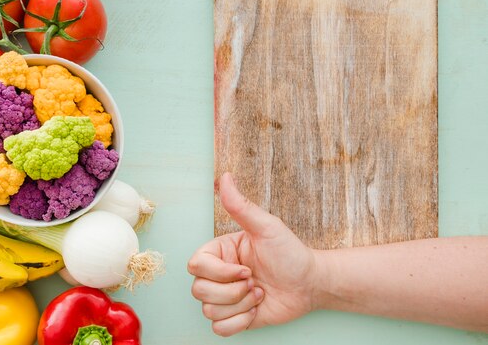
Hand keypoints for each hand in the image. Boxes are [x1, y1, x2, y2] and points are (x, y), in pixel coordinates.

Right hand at [188, 172, 320, 335]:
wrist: (310, 283)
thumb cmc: (291, 253)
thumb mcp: (267, 227)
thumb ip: (241, 206)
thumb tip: (225, 177)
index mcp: (219, 252)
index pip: (195, 266)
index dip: (219, 273)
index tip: (246, 268)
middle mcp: (218, 274)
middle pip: (199, 291)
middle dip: (232, 291)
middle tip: (255, 281)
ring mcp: (225, 298)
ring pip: (209, 311)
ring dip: (241, 305)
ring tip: (259, 293)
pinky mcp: (234, 318)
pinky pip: (220, 329)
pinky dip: (241, 322)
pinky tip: (257, 309)